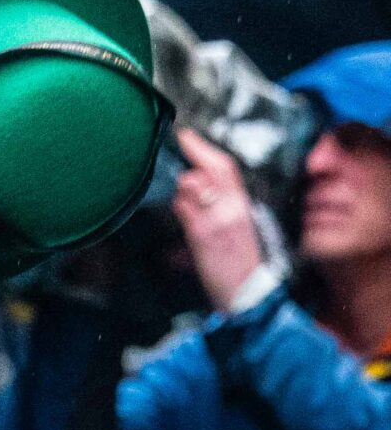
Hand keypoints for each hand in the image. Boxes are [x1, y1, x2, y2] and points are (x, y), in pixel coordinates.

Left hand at [173, 128, 268, 310]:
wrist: (248, 294)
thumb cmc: (241, 263)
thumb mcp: (239, 227)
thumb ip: (224, 203)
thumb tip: (200, 181)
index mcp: (243, 206)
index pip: (226, 168)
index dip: (204, 148)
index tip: (186, 135)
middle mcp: (232, 209)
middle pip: (209, 169)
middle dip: (192, 156)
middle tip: (180, 145)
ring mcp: (217, 219)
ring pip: (190, 185)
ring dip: (183, 192)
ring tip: (191, 210)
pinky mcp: (203, 234)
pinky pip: (183, 208)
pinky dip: (180, 209)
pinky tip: (189, 224)